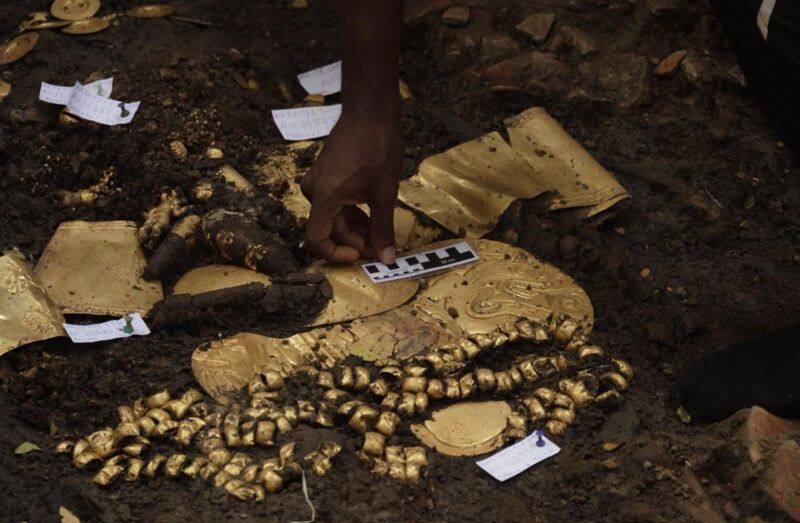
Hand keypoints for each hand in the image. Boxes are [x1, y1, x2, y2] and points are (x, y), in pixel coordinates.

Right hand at [301, 111, 402, 263]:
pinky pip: (335, 202)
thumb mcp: (385, 193)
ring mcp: (319, 181)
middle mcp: (315, 191)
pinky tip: (373, 216)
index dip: (336, 254)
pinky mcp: (326, 174)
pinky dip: (352, 213)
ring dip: (356, 228)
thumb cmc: (378, 148)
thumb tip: (387, 258)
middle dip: (356, 241)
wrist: (371, 111)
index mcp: (324, 197)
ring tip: (382, 233)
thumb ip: (383, 228)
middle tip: (383, 248)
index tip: (360, 255)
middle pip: (330, 229)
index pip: (316, 239)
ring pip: (334, 217)